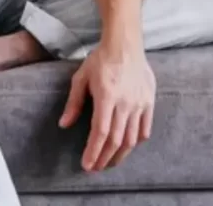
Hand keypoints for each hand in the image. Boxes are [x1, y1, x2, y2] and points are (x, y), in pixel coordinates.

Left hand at [59, 43, 154, 171]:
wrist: (124, 44)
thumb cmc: (100, 60)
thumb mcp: (81, 78)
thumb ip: (74, 103)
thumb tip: (63, 125)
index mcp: (107, 97)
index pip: (100, 132)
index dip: (93, 151)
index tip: (87, 165)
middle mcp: (125, 103)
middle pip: (115, 139)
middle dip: (105, 158)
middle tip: (96, 168)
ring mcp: (139, 103)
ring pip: (131, 138)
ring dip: (120, 154)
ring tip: (110, 162)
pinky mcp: (149, 101)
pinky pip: (145, 127)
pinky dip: (137, 140)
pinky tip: (128, 145)